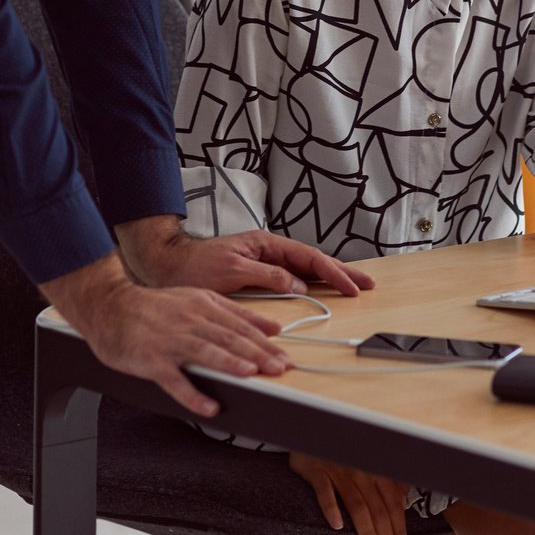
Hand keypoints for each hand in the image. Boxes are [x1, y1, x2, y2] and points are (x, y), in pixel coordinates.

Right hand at [44, 254, 290, 418]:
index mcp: (203, 305)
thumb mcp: (198, 299)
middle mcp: (189, 320)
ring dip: (228, 363)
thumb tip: (272, 326)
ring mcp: (170, 340)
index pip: (240, 325)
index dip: (264, 342)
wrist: (110, 306)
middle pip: (228, 337)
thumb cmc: (155, 307)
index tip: (284, 355)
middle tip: (279, 367)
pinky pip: (174, 380)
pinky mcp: (151, 360)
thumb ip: (235, 312)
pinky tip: (209, 407)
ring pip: (204, 351)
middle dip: (256, 352)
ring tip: (250, 373)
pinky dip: (192, 394)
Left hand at [120, 215, 374, 299]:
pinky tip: (321, 290)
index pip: (308, 257)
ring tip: (353, 285)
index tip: (351, 285)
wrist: (168, 268)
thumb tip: (296, 283)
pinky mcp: (258, 276)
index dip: (333, 271)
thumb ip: (265, 275)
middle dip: (341, 271)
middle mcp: (267, 251)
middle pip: (313, 261)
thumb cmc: (195, 267)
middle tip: (366, 283)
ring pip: (305, 270)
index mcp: (264, 244)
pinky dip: (311, 284)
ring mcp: (264, 263)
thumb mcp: (231, 269)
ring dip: (330, 278)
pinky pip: (292, 279)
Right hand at [288, 451, 410, 534]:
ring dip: (366, 530)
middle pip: (377, 508)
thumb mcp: (366, 460)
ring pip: (356, 504)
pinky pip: (324, 491)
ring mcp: (337, 469)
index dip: (398, 526)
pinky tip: (337, 526)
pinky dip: (331, 508)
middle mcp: (360, 470)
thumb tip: (403, 498)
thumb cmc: (341, 451)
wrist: (312, 430)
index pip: (392, 502)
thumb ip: (386, 479)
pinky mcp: (315, 469)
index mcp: (375, 469)